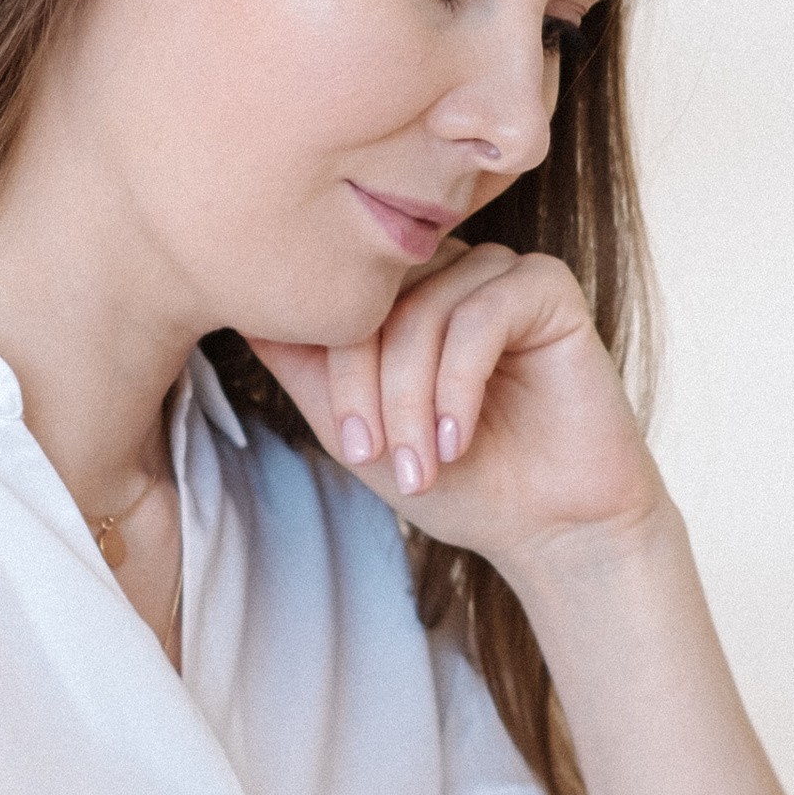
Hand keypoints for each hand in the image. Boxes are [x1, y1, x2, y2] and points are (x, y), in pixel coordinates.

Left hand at [251, 246, 661, 571]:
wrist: (554, 524)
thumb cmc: (462, 479)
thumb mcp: (359, 430)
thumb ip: (305, 370)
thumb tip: (240, 313)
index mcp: (402, 293)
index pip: (340, 299)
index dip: (333, 368)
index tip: (351, 445)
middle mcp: (447, 270)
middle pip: (376, 299)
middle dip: (368, 386)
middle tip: (381, 456)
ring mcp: (497, 272)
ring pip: (424, 310)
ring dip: (413, 395)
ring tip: (426, 461)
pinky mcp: (547, 287)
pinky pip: (481, 315)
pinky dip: (459, 382)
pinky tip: (461, 435)